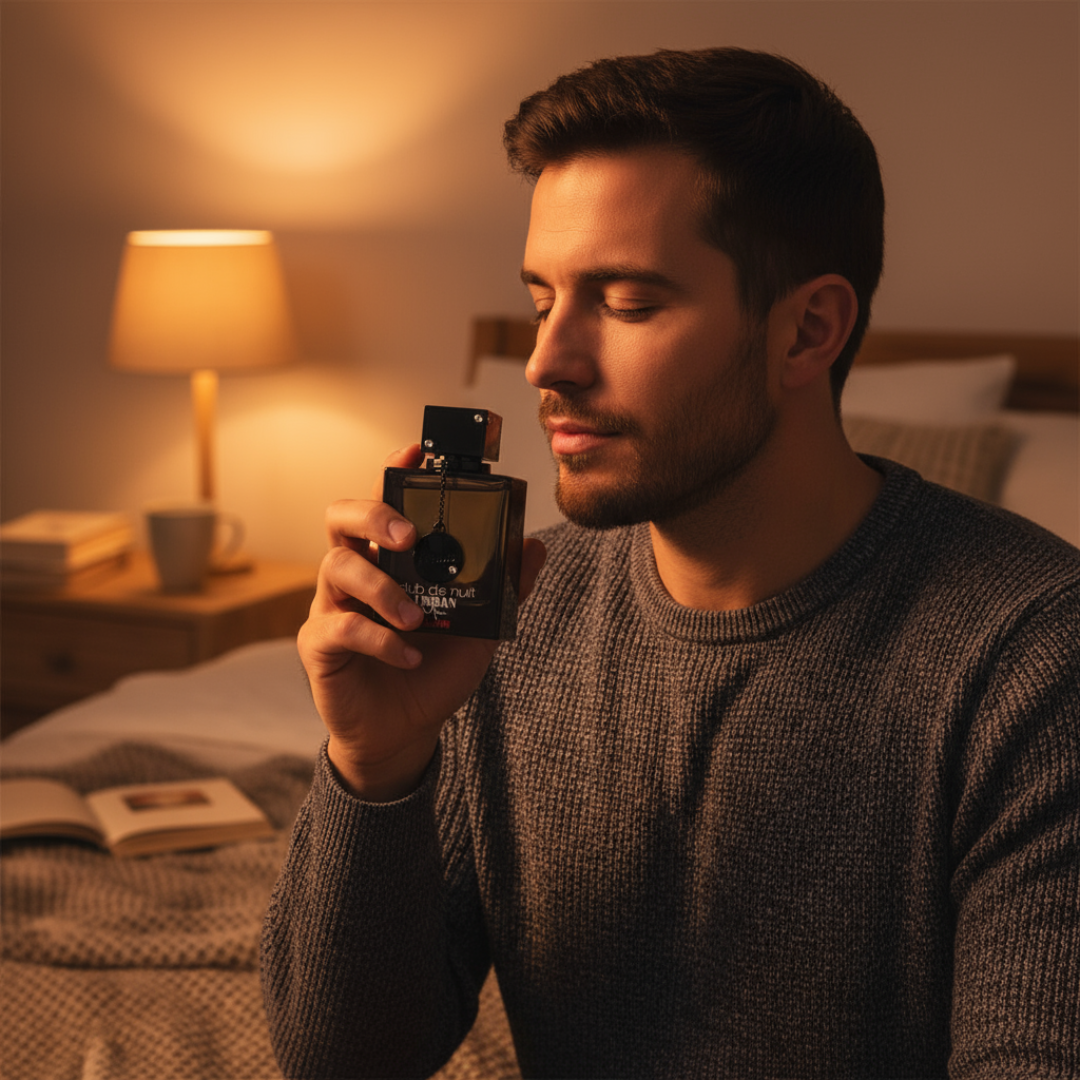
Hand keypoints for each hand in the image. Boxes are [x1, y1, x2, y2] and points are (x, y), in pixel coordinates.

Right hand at [298, 445, 546, 801]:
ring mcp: (332, 605)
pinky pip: (339, 626)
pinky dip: (379, 639)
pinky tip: (410, 656)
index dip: (393, 472)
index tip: (414, 451)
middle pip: (341, 518)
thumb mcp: (480, 628)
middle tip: (408, 535)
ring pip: (336, 567)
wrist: (405, 733)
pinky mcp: (320, 644)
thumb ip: (505, 588)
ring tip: (418, 616)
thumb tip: (535, 544)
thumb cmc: (433, 671)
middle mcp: (356, 573)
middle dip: (373, 514)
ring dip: (382, 587)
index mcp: (390, 560)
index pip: (383, 502)